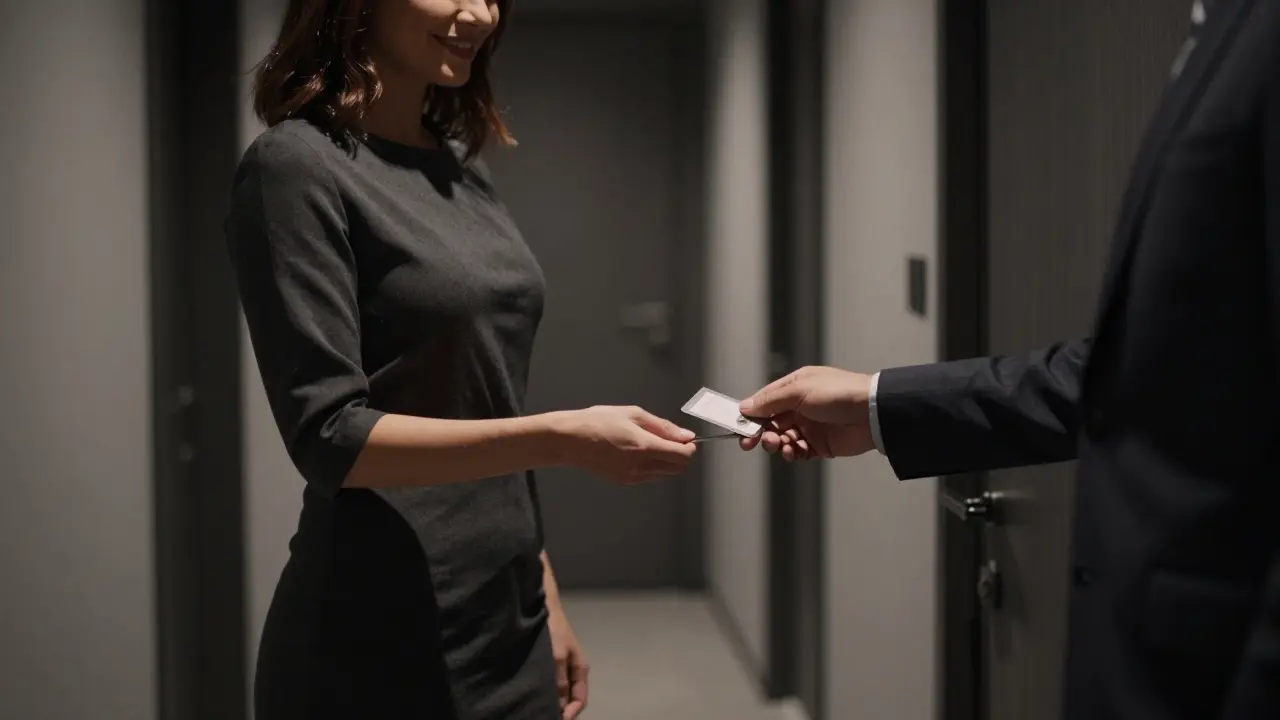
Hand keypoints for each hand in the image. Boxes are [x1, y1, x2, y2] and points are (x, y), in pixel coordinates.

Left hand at [547, 597, 588, 718]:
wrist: (544, 606)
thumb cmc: (553, 629)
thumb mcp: (557, 656)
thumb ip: (559, 680)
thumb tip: (559, 704)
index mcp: (580, 669)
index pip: (580, 699)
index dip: (571, 713)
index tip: (557, 719)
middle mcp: (572, 670)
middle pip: (570, 697)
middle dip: (561, 709)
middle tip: (544, 714)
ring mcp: (561, 665)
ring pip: (560, 691)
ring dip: (552, 700)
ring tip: (538, 707)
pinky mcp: (549, 661)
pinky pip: (550, 682)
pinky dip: (545, 690)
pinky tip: (534, 693)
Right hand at [557, 406, 696, 483]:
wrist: (570, 440)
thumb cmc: (597, 422)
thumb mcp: (633, 414)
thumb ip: (663, 426)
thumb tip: (685, 435)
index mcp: (644, 447)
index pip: (682, 456)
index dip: (689, 447)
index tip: (686, 439)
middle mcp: (640, 467)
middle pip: (677, 468)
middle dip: (680, 455)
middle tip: (671, 440)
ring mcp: (632, 478)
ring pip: (664, 474)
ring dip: (667, 462)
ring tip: (650, 443)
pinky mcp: (624, 482)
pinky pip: (649, 477)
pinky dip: (653, 467)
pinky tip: (639, 453)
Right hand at [738, 366, 875, 459]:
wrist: (872, 414)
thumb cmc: (839, 394)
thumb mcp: (799, 391)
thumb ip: (770, 401)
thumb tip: (745, 406)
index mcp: (794, 387)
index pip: (764, 401)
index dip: (750, 415)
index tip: (738, 427)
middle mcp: (800, 407)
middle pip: (770, 423)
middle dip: (760, 433)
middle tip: (751, 443)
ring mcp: (810, 426)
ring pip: (783, 439)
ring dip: (777, 444)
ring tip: (781, 445)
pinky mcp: (820, 445)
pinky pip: (799, 452)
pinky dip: (793, 454)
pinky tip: (795, 452)